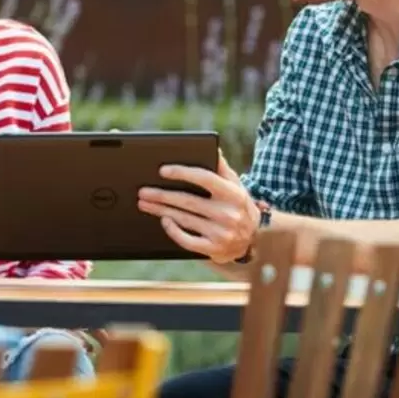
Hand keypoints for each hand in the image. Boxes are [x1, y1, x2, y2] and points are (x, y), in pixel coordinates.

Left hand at [136, 154, 259, 261]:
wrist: (255, 239)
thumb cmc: (238, 206)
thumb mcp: (236, 186)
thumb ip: (222, 168)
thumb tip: (213, 148)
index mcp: (233, 194)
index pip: (205, 178)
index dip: (183, 173)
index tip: (163, 170)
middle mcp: (228, 213)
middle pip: (188, 201)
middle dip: (162, 195)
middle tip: (143, 191)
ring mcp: (221, 233)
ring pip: (184, 219)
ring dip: (161, 211)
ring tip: (144, 204)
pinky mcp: (214, 249)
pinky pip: (188, 241)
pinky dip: (173, 230)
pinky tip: (163, 220)